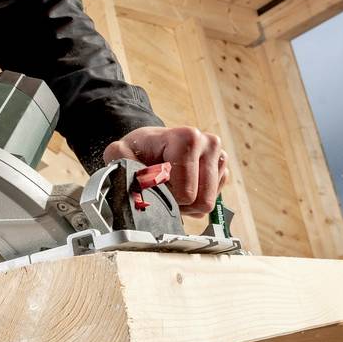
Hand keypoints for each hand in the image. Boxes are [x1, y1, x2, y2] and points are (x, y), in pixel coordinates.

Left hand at [103, 126, 227, 215]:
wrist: (150, 143)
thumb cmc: (138, 149)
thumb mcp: (120, 153)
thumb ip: (120, 160)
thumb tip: (130, 174)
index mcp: (187, 138)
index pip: (186, 193)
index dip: (168, 198)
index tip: (154, 186)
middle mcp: (209, 142)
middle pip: (202, 201)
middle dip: (180, 203)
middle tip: (163, 189)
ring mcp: (219, 154)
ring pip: (209, 203)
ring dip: (188, 203)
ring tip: (172, 187)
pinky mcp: (222, 166)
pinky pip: (214, 198)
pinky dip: (196, 198)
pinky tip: (183, 185)